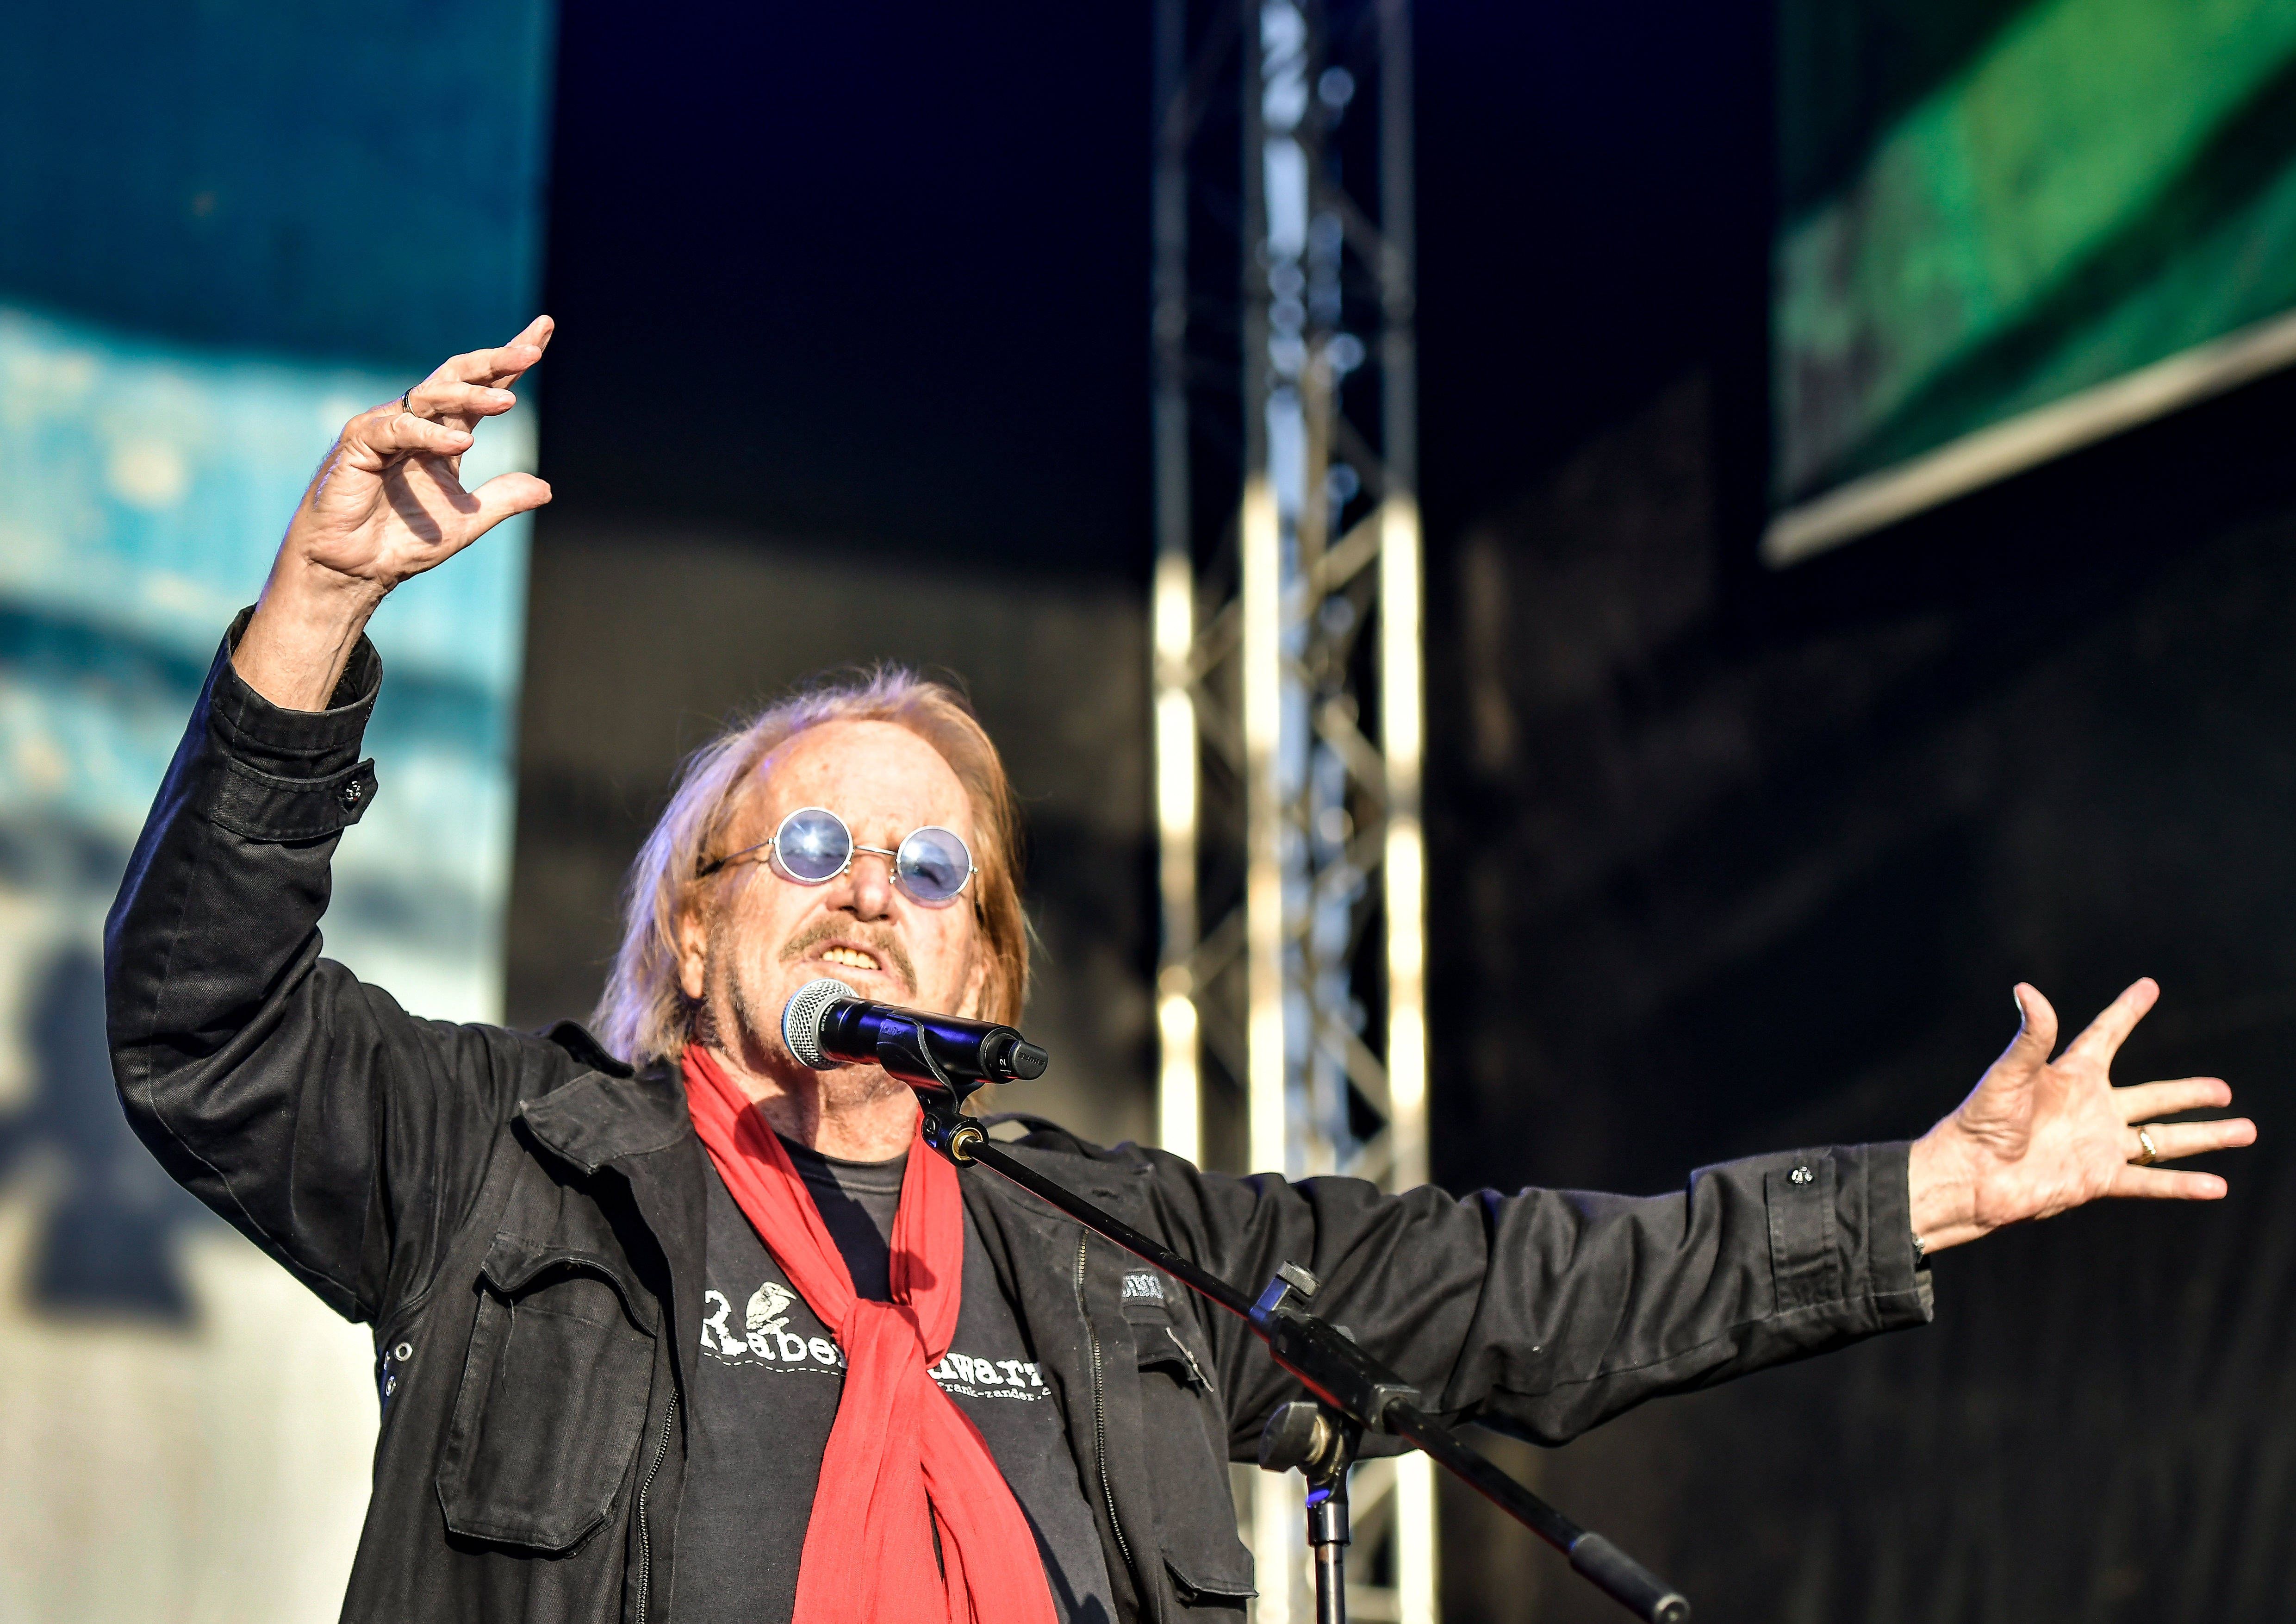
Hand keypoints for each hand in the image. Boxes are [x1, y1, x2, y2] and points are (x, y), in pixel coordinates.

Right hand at [233, 316, 555, 708]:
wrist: (355, 569)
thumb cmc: (402, 542)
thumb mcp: (466, 521)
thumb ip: (502, 500)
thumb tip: (546, 488)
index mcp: (443, 434)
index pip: (481, 388)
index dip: (509, 362)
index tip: (542, 333)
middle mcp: (416, 423)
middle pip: (458, 377)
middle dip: (495, 360)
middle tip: (531, 350)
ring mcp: (386, 428)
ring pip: (431, 396)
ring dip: (471, 396)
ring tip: (507, 402)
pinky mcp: (360, 442)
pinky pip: (399, 429)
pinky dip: (430, 434)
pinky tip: (461, 441)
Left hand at [1908, 979, 2255, 1252]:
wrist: (1970, 1177)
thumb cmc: (1980, 1122)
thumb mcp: (2008, 1075)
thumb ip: (2030, 1036)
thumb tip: (2027, 989)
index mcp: (2071, 1076)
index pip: (2105, 1035)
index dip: (2127, 1011)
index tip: (2149, 986)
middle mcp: (2092, 1108)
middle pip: (2153, 1096)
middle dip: (2189, 1092)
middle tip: (2223, 1089)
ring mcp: (2098, 1145)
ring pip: (2163, 1139)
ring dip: (2204, 1136)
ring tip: (2246, 1130)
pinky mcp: (2097, 1179)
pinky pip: (2149, 1182)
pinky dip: (2183, 1185)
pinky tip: (2217, 1186)